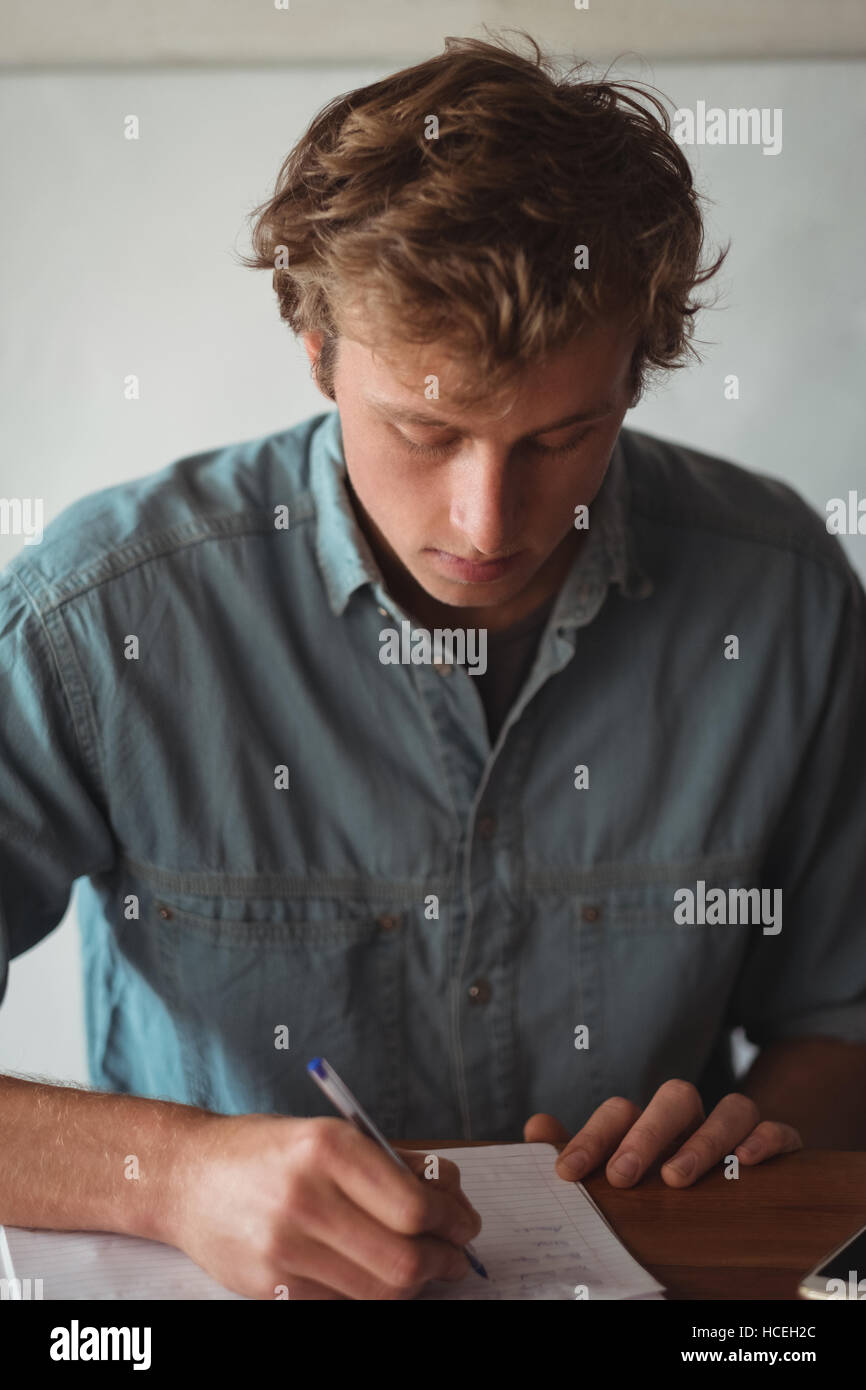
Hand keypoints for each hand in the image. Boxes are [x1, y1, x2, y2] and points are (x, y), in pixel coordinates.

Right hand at [169, 1113, 481, 1298]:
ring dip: (414, 1285)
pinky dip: (371, 1296)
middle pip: (403, 1260)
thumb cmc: (266, 1151)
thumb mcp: (329, 1134)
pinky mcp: (270, 1288)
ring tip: (422, 1267)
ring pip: (377, 1293)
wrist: (186, 1176)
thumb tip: (451, 1196)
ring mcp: (284, 1249)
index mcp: (327, 1149)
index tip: (465, 1224)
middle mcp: (305, 1198)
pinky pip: (342, 1305)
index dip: (454, 1222)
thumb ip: (392, 1164)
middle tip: (455, 1256)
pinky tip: (376, 1276)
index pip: (414, 1207)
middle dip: (443, 1262)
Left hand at [524, 1079, 802, 1187]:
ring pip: (729, 1109)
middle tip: (623, 1176)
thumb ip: (579, 1151)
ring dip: (703, 1140)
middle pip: (674, 1098)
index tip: (567, 1172)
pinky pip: (776, 1127)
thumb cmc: (662, 1177)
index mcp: (649, 1122)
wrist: (737, 1180)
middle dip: (647, 1134)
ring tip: (677, 1178)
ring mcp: (733, 1128)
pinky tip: (747, 1162)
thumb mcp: (618, 1171)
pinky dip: (764, 1138)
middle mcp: (691, 1118)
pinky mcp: (775, 1143)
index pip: (619, 1112)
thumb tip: (535, 1129)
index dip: (591, 1138)